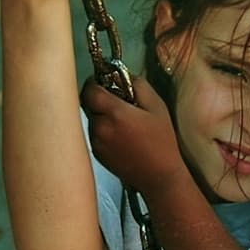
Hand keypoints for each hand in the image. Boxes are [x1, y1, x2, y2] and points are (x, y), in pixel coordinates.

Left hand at [83, 75, 188, 194]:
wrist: (159, 176)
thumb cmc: (162, 140)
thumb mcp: (157, 107)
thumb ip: (139, 85)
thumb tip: (122, 73)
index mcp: (114, 113)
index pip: (89, 89)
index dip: (95, 83)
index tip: (106, 84)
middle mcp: (100, 127)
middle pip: (88, 104)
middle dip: (99, 100)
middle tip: (118, 103)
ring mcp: (96, 142)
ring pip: (91, 119)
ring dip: (101, 116)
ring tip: (122, 124)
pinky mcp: (96, 154)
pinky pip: (94, 134)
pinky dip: (103, 131)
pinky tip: (121, 137)